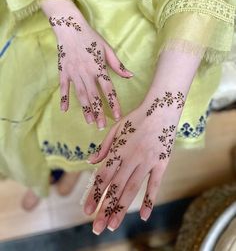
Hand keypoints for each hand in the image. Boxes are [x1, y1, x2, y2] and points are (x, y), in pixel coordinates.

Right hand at [40, 0, 133, 129]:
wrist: (70, 27)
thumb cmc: (90, 37)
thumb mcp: (107, 48)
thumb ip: (117, 64)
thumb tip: (130, 75)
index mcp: (99, 68)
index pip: (108, 89)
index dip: (114, 103)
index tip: (118, 116)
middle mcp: (86, 73)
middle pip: (94, 96)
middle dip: (98, 112)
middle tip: (101, 126)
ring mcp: (74, 73)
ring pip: (80, 94)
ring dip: (85, 109)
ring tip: (89, 122)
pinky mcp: (63, 71)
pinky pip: (63, 87)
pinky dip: (63, 98)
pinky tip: (64, 110)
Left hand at [83, 91, 183, 233]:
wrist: (161, 110)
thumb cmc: (137, 118)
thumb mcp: (116, 128)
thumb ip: (103, 147)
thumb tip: (90, 162)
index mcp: (118, 150)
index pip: (103, 176)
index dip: (94, 194)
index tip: (86, 210)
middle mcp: (130, 158)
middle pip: (115, 186)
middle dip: (105, 207)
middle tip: (97, 227)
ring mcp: (147, 162)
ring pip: (132, 188)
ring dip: (121, 207)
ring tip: (113, 225)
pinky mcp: (161, 164)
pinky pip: (155, 184)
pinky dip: (149, 200)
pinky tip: (143, 215)